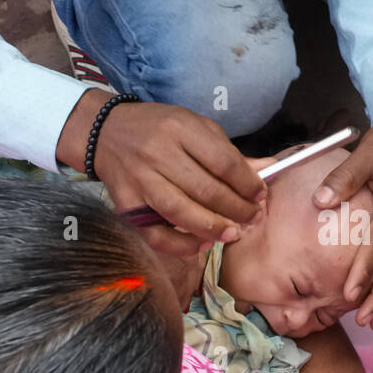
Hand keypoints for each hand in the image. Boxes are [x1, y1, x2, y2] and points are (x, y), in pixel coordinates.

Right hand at [57, 89, 265, 255]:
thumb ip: (228, 153)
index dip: (247, 183)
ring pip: (181, 212)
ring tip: (232, 234)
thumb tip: (267, 170)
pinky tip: (200, 244)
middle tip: (253, 218)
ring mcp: (140, 179)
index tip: (260, 195)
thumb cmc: (159, 130)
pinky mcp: (126, 202)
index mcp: (181, 128)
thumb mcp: (195, 128)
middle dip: (236, 209)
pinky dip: (179, 244)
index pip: (223, 162)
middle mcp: (159, 152)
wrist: (106, 132)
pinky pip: (155, 232)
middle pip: (206, 189)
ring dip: (212, 228)